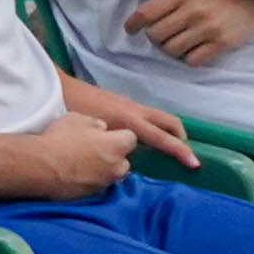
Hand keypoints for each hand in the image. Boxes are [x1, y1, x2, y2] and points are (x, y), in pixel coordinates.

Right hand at [12, 106, 139, 200]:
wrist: (41, 166)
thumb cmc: (60, 138)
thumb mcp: (77, 119)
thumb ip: (95, 124)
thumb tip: (102, 129)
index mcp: (117, 146)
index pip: (131, 138)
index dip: (119, 135)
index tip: (107, 135)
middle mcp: (116, 167)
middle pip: (124, 161)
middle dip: (115, 156)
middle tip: (97, 150)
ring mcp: (104, 184)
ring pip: (111, 176)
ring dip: (104, 170)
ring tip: (86, 164)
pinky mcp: (91, 196)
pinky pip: (97, 186)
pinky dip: (91, 181)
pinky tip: (77, 175)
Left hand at [62, 77, 200, 170]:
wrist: (59, 90)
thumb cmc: (75, 114)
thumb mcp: (96, 135)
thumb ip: (115, 147)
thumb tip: (128, 162)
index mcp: (130, 120)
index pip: (163, 138)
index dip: (180, 151)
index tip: (194, 163)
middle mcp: (135, 110)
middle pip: (169, 122)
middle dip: (180, 137)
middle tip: (184, 154)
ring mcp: (129, 104)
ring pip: (157, 118)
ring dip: (167, 131)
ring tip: (166, 148)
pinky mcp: (121, 103)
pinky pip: (145, 116)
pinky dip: (152, 126)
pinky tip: (142, 139)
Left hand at [129, 0, 253, 64]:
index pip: (146, 14)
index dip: (133, 24)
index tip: (132, 28)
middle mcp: (194, 9)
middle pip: (156, 35)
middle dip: (153, 36)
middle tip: (160, 33)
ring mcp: (209, 28)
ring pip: (171, 50)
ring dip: (169, 48)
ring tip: (176, 40)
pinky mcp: (222, 43)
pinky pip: (192, 60)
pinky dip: (188, 57)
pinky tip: (192, 47)